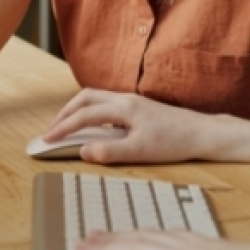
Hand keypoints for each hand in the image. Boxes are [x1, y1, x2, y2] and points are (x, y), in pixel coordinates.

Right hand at [41, 89, 212, 163]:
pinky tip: (95, 128)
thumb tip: (83, 151)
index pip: (83, 115)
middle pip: (85, 98)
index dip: (62, 128)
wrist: (202, 133)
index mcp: (123, 108)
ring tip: (67, 127)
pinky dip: (92, 112)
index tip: (46, 140)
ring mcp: (133, 101)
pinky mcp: (139, 107)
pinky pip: (107, 103)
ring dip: (77, 110)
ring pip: (96, 98)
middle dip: (64, 113)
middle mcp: (125, 99)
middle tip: (52, 131)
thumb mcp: (140, 152)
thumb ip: (109, 151)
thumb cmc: (175, 142)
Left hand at [77, 231, 249, 249]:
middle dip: (114, 237)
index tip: (126, 233)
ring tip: (80, 248)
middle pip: (141, 238)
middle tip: (90, 235)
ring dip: (102, 249)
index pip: (164, 236)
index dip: (140, 234)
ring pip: (130, 249)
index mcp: (204, 245)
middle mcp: (187, 246)